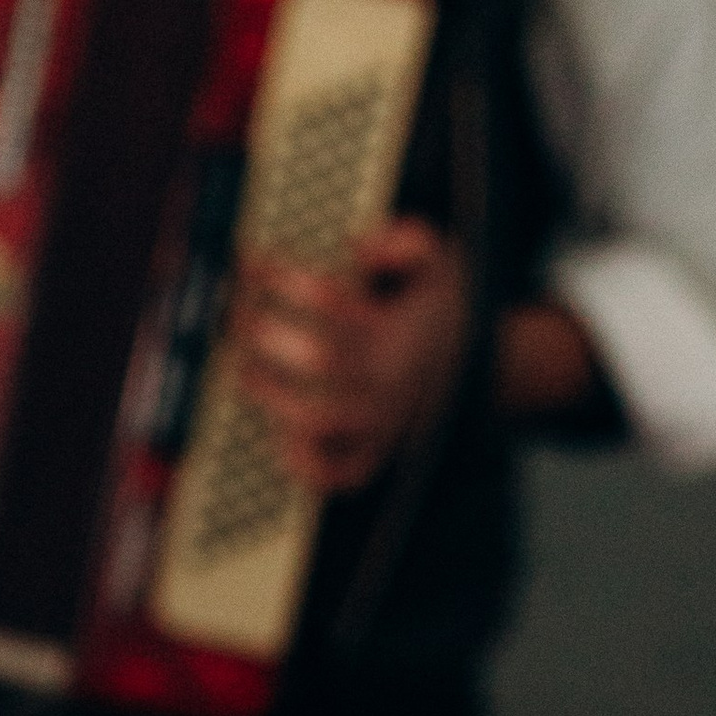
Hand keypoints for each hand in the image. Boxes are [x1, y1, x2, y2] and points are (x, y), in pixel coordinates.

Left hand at [231, 216, 472, 496]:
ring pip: (318, 418)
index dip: (284, 280)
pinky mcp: (373, 455)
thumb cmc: (433, 310)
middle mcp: (387, 380)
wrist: (479, 369)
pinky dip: (306, 464)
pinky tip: (278, 436)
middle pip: (320, 359)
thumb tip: (361, 249)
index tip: (252, 264)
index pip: (330, 301)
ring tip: (239, 367)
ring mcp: (380, 422)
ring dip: (270, 393)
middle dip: (266, 333)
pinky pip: (338, 474)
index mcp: (396, 332)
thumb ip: (410, 240)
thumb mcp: (436, 261)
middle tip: (236, 314)